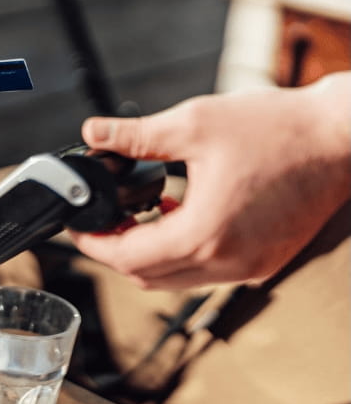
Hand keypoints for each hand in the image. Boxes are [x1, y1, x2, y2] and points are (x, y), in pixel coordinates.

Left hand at [68, 72, 350, 289]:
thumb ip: (136, 136)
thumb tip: (94, 132)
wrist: (340, 139)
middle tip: (100, 219)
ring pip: (175, 278)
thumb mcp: (194, 124)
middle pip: (147, 276)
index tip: (78, 226)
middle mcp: (227, 262)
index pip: (128, 258)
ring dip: (147, 252)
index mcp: (204, 234)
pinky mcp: (263, 261)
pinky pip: (205, 270)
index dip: (93, 243)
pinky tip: (176, 213)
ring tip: (134, 213)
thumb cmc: (278, 130)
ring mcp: (248, 267)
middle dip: (114, 250)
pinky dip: (180, 251)